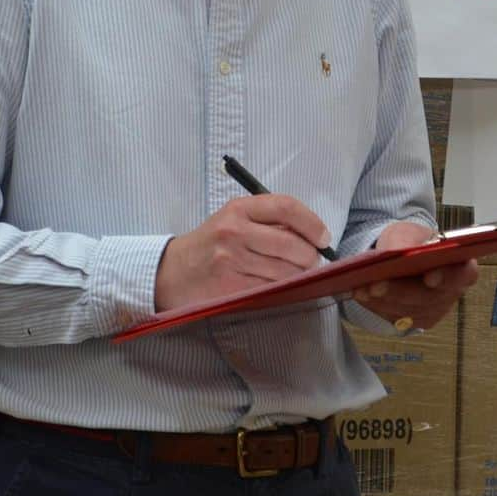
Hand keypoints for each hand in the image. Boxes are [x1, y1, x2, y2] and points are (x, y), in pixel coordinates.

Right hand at [155, 193, 330, 310]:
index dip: (312, 223)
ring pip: (284, 270)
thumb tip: (310, 233)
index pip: (286, 207)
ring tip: (298, 274)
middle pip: (290, 243)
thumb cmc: (211, 243)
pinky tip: (281, 285)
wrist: (173, 271)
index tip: (324, 237)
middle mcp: (235, 231)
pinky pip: (270, 288)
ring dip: (299, 275)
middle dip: (310, 256)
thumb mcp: (234, 219)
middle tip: (313, 261)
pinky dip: (283, 289)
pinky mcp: (230, 286)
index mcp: (239, 208)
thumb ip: (267, 221)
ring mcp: (232, 260)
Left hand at [352, 221, 479, 331]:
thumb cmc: (412, 242)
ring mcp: (434, 310)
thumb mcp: (408, 232)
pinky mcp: (415, 321)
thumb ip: (406, 241)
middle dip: (399, 291)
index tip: (429, 277)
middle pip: (428, 297)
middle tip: (376, 285)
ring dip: (383, 300)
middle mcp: (451, 292)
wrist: (404, 257)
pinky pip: (394, 316)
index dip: (447, 277)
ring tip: (361, 288)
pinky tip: (361, 294)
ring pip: (408, 310)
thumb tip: (400, 252)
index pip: (463, 274)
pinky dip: (376, 305)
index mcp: (461, 265)